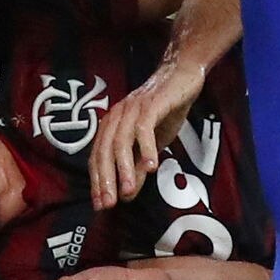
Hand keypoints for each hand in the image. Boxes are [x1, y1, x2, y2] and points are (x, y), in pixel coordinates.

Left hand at [89, 56, 206, 212]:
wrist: (181, 75)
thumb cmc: (164, 110)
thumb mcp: (151, 144)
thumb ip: (138, 167)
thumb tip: (127, 194)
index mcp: (112, 125)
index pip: (98, 157)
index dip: (97, 182)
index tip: (100, 205)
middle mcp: (117, 116)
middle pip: (105, 151)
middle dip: (106, 179)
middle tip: (109, 203)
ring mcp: (133, 108)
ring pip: (122, 141)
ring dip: (125, 168)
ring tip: (129, 191)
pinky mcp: (151, 103)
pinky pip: (144, 127)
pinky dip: (147, 147)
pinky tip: (152, 166)